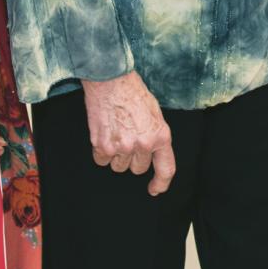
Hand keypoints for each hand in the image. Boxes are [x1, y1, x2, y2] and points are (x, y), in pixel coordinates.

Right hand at [80, 72, 175, 195]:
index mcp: (160, 136)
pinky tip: (104, 134)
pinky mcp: (102, 145)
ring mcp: (121, 147)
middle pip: (137, 169)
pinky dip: (101, 152)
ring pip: (118, 167)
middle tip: (128, 139)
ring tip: (115, 133)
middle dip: (133, 158)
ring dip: (116, 156)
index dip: (160, 184)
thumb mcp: (154, 112)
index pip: (165, 169)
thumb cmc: (132, 91)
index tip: (154, 189)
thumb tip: (152, 153)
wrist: (109, 79)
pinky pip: (101, 161)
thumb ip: (155, 135)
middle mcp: (142, 144)